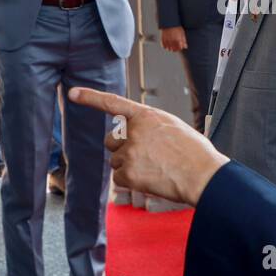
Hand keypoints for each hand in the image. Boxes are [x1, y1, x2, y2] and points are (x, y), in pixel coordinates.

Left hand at [67, 87, 227, 204]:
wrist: (202, 174)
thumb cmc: (194, 152)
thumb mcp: (172, 126)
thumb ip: (150, 126)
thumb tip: (137, 135)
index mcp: (146, 116)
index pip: (113, 103)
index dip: (91, 98)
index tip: (73, 94)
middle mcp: (133, 131)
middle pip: (111, 141)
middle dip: (121, 149)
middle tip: (145, 156)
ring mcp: (130, 152)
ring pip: (116, 161)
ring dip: (130, 167)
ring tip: (155, 168)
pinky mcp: (128, 173)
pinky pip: (118, 179)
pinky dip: (130, 182)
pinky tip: (150, 179)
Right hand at [160, 26, 187, 51]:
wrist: (169, 22)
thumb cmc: (177, 27)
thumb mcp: (182, 33)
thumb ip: (184, 40)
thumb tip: (185, 47)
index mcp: (178, 40)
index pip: (179, 48)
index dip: (180, 48)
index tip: (180, 46)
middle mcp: (172, 41)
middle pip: (174, 50)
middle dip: (176, 49)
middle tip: (176, 47)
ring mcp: (166, 40)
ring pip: (168, 49)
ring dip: (170, 48)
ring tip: (172, 46)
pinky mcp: (162, 39)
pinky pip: (163, 46)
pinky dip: (165, 47)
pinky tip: (167, 45)